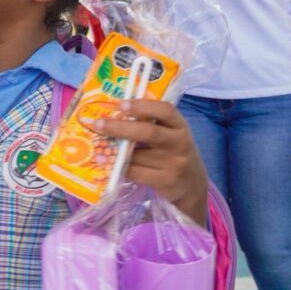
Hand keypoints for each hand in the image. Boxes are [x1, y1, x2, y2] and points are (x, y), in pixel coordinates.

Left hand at [83, 99, 207, 223]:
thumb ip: (150, 124)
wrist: (191, 185)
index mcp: (180, 126)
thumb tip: (113, 114)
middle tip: (98, 124)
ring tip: (100, 147)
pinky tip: (112, 165)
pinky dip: (121, 168)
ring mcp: (174, 164)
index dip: (143, 106)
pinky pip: (135, 173)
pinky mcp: (165, 181)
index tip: (121, 104)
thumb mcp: (169, 135)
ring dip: (116, 152)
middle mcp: (180, 143)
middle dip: (121, 127)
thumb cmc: (172, 153)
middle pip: (149, 132)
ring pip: (137, 155)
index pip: (166, 110)